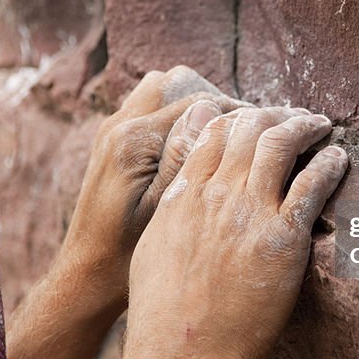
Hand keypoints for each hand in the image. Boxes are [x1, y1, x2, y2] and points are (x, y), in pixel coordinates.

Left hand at [58, 66, 244, 314]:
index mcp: (134, 139)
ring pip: (163, 92)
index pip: (199, 102)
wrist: (86, 274)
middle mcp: (119, 126)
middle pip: (178, 84)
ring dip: (194, 106)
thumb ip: (186, 158)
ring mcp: (113, 132)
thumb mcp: (164, 210)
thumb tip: (212, 111)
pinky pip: (151, 111)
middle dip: (216, 100)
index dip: (241, 111)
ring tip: (224, 135)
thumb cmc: (126, 253)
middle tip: (248, 129)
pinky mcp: (113, 145)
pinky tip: (197, 149)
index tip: (272, 126)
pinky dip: (176, 118)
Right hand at [126, 106, 348, 358]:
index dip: (239, 116)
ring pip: (280, 144)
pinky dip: (329, 163)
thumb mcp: (154, 248)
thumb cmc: (163, 313)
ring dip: (304, 126)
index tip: (255, 117)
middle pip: (249, 128)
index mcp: (184, 194)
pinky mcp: (283, 238)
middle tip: (293, 116)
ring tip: (321, 124)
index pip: (213, 131)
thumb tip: (183, 196)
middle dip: (275, 114)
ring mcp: (250, 213)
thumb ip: (173, 211)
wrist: (184, 353)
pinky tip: (339, 157)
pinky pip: (312, 184)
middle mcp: (216, 194)